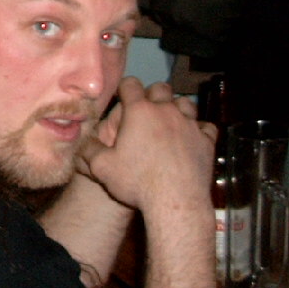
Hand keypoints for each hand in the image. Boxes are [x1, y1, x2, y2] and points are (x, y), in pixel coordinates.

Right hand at [79, 77, 214, 214]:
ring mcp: (189, 124)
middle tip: (146, 110)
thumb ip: (90, 150)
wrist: (175, 203)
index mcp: (139, 112)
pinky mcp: (206, 141)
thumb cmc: (137, 183)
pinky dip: (200, 129)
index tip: (122, 97)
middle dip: (152, 94)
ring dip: (177, 108)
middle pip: (161, 88)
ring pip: (186, 103)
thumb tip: (82, 142)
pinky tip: (193, 138)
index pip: (131, 84)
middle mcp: (166, 111)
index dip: (125, 88)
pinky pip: (206, 126)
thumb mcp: (102, 168)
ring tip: (170, 121)